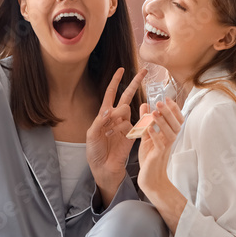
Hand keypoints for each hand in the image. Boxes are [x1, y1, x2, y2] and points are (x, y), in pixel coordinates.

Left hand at [86, 67, 145, 202]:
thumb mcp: (91, 135)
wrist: (104, 167)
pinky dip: (121, 129)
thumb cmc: (95, 151)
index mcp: (105, 114)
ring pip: (125, 110)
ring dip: (115, 119)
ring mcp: (126, 124)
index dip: (116, 81)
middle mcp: (117, 117)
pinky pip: (129, 124)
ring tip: (108, 134)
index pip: (111, 93)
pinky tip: (116, 136)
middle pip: (127, 96)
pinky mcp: (133, 134)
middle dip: (135, 83)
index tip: (121, 69)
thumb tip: (110, 110)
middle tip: (144, 71)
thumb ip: (99, 121)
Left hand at [136, 98, 183, 201]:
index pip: (176, 119)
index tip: (167, 98)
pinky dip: (155, 136)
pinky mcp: (158, 156)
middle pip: (176, 124)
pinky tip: (149, 129)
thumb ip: (146, 121)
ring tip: (155, 113)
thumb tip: (144, 105)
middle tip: (160, 102)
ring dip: (163, 122)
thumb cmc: (149, 157)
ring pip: (170, 133)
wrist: (150, 178)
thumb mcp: (146, 136)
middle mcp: (169, 140)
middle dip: (169, 112)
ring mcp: (165, 148)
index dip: (174, 109)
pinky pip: (159, 145)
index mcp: (168, 134)